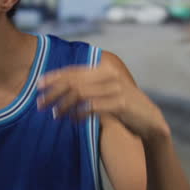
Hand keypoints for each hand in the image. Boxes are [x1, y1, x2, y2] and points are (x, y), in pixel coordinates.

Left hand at [37, 58, 168, 140]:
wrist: (150, 121)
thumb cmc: (123, 107)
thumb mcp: (106, 92)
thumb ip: (88, 86)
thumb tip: (60, 88)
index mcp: (105, 68)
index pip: (74, 70)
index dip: (54, 77)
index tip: (38, 85)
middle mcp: (110, 74)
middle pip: (74, 81)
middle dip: (53, 92)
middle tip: (40, 104)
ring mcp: (116, 88)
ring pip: (80, 94)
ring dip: (63, 105)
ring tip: (55, 115)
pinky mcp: (120, 103)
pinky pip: (91, 107)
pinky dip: (78, 114)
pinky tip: (72, 120)